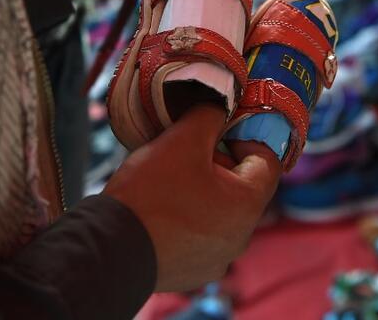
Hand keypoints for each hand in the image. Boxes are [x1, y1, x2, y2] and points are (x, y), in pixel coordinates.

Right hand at [104, 104, 280, 291]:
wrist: (111, 246)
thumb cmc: (151, 192)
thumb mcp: (182, 139)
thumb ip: (209, 115)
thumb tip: (220, 107)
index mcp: (246, 205)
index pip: (267, 160)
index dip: (245, 135)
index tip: (218, 127)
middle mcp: (240, 237)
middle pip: (239, 185)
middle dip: (216, 161)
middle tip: (185, 148)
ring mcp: (216, 259)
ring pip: (217, 210)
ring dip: (200, 189)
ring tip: (167, 177)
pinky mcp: (193, 271)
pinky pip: (198, 234)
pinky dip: (185, 217)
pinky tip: (159, 207)